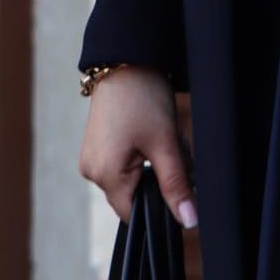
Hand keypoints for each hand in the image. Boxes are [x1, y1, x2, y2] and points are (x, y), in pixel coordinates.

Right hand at [78, 65, 197, 227]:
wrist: (127, 59)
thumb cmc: (143, 97)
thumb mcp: (165, 142)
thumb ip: (176, 184)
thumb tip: (189, 221)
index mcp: (104, 175)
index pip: (135, 214)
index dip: (160, 206)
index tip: (180, 185)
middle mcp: (91, 171)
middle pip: (134, 196)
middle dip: (159, 180)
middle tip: (174, 149)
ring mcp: (91, 158)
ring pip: (131, 179)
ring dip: (152, 166)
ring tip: (160, 135)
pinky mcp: (96, 146)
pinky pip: (122, 164)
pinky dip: (142, 155)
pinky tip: (150, 132)